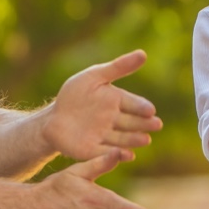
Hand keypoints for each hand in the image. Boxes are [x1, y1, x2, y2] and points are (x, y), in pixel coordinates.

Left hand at [44, 50, 162, 161]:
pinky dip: (116, 155)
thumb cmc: (74, 95)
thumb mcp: (94, 76)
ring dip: (134, 140)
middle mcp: (114, 120)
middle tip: (156, 125)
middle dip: (144, 124)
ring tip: (145, 140)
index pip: (133, 104)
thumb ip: (118, 67)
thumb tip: (144, 54)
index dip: (142, 107)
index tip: (150, 110)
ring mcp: (105, 137)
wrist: (52, 118)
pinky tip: (128, 155)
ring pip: (122, 139)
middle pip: (131, 123)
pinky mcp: (93, 151)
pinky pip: (105, 153)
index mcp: (116, 101)